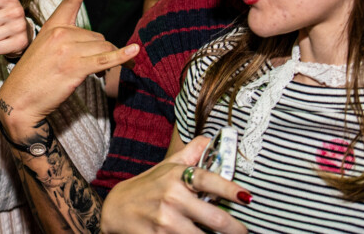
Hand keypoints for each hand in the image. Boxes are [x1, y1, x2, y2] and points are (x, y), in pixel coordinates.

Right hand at [0, 0, 138, 139]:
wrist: (18, 100)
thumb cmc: (31, 78)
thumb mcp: (44, 51)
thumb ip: (68, 43)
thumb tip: (100, 47)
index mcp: (51, 26)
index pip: (70, 1)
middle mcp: (60, 33)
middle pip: (97, 35)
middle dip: (97, 51)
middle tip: (83, 69)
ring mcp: (67, 49)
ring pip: (103, 48)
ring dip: (103, 62)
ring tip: (85, 76)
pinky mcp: (75, 66)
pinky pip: (105, 59)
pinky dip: (121, 56)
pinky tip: (134, 52)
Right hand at [100, 136, 249, 233]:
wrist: (114, 209)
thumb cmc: (146, 187)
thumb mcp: (166, 167)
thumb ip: (190, 154)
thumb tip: (211, 139)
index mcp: (176, 177)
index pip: (208, 179)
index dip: (231, 189)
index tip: (248, 198)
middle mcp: (171, 198)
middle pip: (216, 219)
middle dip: (235, 229)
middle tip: (243, 231)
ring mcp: (165, 221)